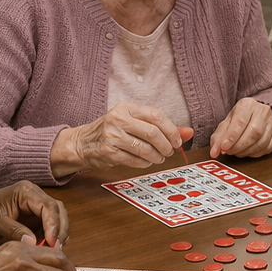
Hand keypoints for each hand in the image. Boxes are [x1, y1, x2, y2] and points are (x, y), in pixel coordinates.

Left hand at [0, 183, 69, 248]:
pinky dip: (53, 237)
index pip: (48, 206)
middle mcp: (35, 196)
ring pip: (58, 218)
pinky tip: (50, 248)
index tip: (53, 243)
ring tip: (55, 251)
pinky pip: (50, 226)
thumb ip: (13, 231)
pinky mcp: (36, 218)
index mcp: (26, 191)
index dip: (54, 225)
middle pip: (58, 210)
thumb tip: (33, 243)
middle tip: (58, 249)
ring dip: (59, 234)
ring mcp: (37, 206)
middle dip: (60, 230)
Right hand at [50, 103, 181, 176]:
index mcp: (126, 108)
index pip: (156, 115)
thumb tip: (188, 133)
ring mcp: (111, 135)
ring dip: (156, 156)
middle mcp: (118, 119)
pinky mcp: (108, 152)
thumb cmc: (113, 131)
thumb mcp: (134, 122)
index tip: (177, 141)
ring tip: (159, 158)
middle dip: (166, 145)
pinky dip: (144, 163)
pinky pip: (134, 160)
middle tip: (170, 152)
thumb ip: (161, 127)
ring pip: (144, 148)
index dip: (171, 130)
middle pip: (152, 132)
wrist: (83, 142)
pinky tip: (146, 161)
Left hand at [211, 97, 271, 157]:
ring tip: (236, 152)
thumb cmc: (241, 118)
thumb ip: (219, 137)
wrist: (258, 113)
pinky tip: (247, 152)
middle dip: (239, 146)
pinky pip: (267, 148)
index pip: (240, 122)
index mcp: (248, 105)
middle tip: (228, 152)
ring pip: (261, 142)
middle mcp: (263, 111)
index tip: (223, 147)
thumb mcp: (227, 122)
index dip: (231, 137)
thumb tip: (214, 152)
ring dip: (246, 151)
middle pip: (253, 132)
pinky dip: (255, 153)